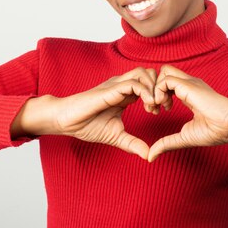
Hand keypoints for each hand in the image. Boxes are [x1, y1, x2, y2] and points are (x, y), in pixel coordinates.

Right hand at [13, 67, 158, 160]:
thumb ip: (132, 143)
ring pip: (144, 73)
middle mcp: (122, 85)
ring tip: (154, 107)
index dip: (159, 94)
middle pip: (150, 73)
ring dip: (154, 88)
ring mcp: (116, 85)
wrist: (65, 121)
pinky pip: (133, 83)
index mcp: (125, 93)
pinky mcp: (110, 89)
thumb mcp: (115, 136)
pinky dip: (145, 92)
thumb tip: (148, 155)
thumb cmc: (86, 125)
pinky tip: (148, 106)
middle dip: (160, 88)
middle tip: (161, 107)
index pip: (149, 83)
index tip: (161, 111)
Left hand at [147, 65, 227, 161]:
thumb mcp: (183, 137)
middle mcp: (188, 85)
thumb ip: (166, 143)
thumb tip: (151, 156)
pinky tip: (164, 105)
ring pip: (163, 71)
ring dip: (154, 88)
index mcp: (188, 93)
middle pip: (164, 72)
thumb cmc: (214, 131)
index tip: (158, 112)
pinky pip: (165, 79)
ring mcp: (188, 83)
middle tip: (154, 107)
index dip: (157, 95)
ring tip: (158, 106)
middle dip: (153, 88)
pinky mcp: (188, 85)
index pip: (167, 83)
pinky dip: (158, 91)